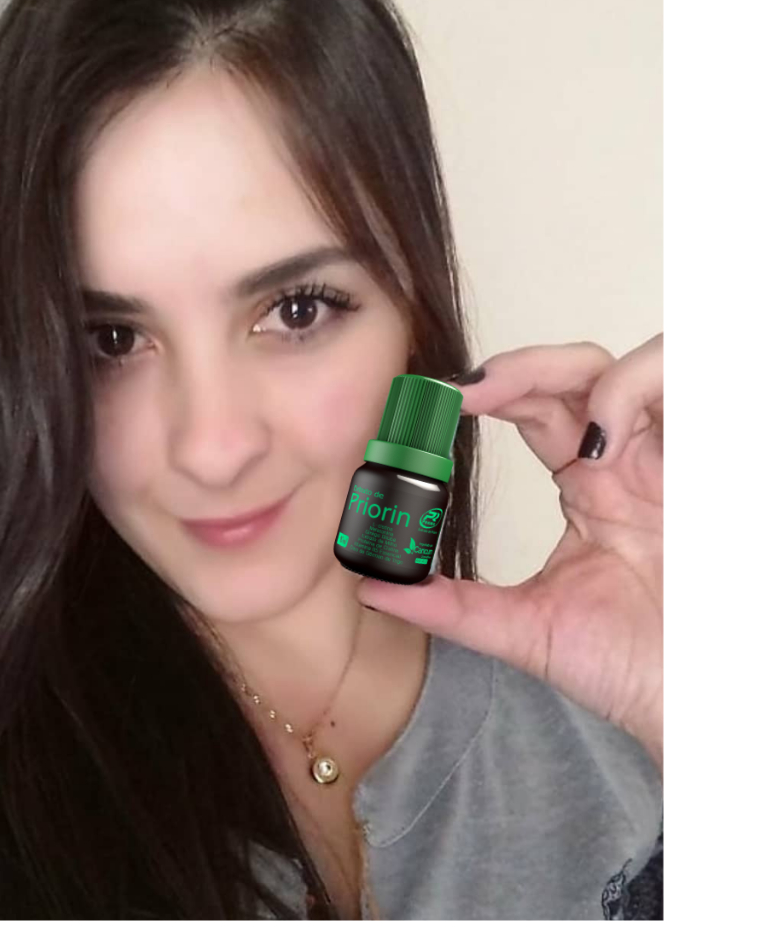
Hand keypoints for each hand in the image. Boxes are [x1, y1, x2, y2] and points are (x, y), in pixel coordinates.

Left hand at [357, 334, 663, 770]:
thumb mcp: (525, 627)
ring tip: (508, 410)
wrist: (694, 705)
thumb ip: (449, 603)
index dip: (482, 395)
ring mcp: (664, 454)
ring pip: (613, 365)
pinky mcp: (700, 457)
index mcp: (587, 488)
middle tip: (454, 394)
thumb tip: (372, 586)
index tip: (426, 404)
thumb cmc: (632, 668)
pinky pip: (671, 382)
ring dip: (558, 373)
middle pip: (566, 375)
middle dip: (507, 372)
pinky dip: (626, 390)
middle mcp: (623, 461)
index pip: (531, 412)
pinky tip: (598, 440)